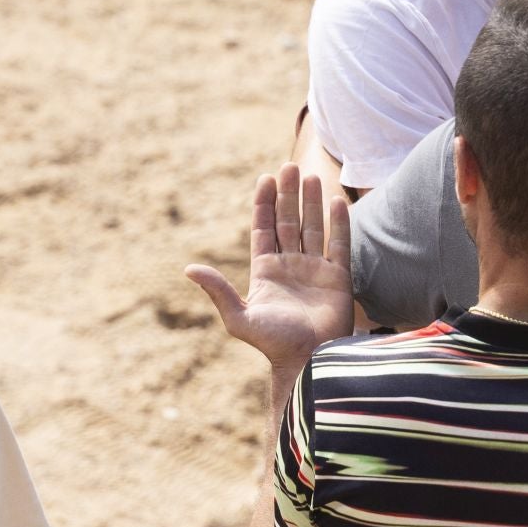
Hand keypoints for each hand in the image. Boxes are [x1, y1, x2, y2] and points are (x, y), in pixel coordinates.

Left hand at [187, 162, 352, 365]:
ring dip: (310, 202)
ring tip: (310, 176)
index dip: (263, 204)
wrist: (309, 360)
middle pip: (288, 221)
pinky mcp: (338, 277)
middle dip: (287, 194)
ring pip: (313, 227)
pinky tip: (335, 200)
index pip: (263, 229)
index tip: (265, 178)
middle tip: (289, 166)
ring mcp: (315, 269)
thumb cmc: (272, 343)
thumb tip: (189, 269)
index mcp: (266, 271)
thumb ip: (218, 291)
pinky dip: (339, 222)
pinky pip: (339, 243)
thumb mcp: (238, 318)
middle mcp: (290, 266)